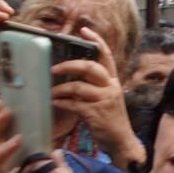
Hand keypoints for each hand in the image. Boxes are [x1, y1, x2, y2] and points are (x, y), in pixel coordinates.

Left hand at [51, 25, 143, 166]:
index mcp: (113, 81)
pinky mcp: (96, 113)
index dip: (96, 41)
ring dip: (61, 89)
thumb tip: (70, 80)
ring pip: (79, 87)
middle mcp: (111, 87)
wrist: (122, 142)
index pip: (107, 56)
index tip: (84, 30)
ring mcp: (105, 100)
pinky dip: (62, 102)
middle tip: (54, 69)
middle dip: (70, 66)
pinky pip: (74, 104)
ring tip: (51, 93)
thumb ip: (92, 88)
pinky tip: (55, 103)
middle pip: (91, 67)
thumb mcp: (106, 99)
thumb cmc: (110, 120)